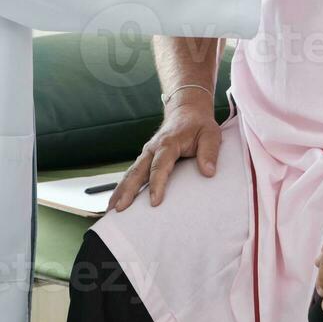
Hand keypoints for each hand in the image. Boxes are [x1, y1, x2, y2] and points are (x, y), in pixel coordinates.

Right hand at [106, 99, 221, 211]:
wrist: (187, 111)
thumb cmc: (199, 125)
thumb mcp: (210, 134)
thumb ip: (209, 152)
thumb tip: (209, 172)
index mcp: (168, 143)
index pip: (160, 166)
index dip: (157, 184)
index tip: (154, 202)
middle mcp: (153, 148)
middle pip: (137, 171)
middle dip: (127, 191)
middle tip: (119, 209)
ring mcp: (147, 153)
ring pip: (131, 173)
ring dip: (120, 191)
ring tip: (111, 210)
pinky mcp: (146, 158)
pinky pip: (133, 173)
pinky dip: (123, 187)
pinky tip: (116, 201)